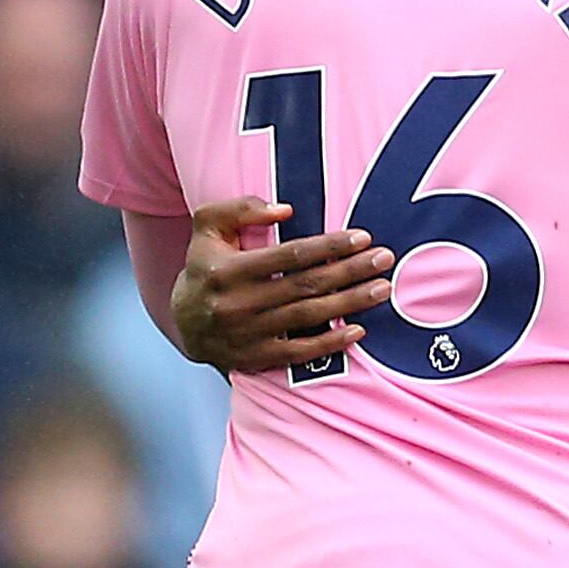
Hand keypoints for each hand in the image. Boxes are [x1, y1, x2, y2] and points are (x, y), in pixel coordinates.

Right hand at [172, 198, 393, 373]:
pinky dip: (330, 343)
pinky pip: (300, 352)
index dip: (328, 246)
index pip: (290, 255)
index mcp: (228, 270)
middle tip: (384, 260)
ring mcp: (249, 334)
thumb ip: (239, 209)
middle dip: (350, 271)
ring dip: (350, 303)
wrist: (184, 323)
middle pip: (306, 285)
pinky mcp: (258, 358)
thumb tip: (285, 210)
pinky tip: (358, 330)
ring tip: (382, 289)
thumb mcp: (207, 227)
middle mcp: (239, 303)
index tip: (361, 237)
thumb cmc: (205, 267)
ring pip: (309, 316)